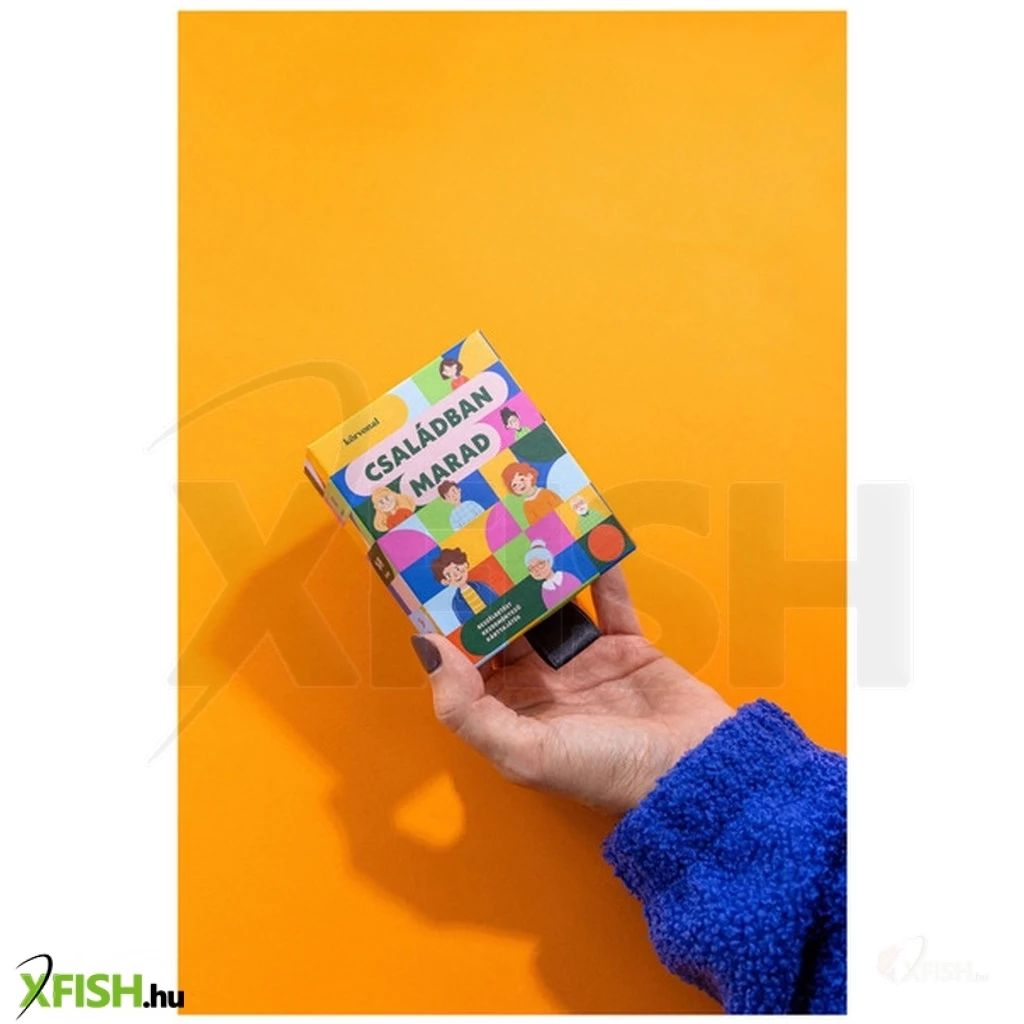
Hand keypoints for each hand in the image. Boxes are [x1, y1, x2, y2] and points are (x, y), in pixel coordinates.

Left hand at [411, 566, 733, 812]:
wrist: (694, 771)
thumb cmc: (604, 769)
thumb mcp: (524, 752)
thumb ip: (466, 707)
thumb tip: (426, 648)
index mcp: (511, 711)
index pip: (469, 660)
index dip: (453, 624)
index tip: (436, 578)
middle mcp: (543, 684)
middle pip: (509, 627)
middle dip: (494, 590)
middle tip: (480, 538)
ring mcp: (585, 662)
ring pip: (554, 608)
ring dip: (542, 574)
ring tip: (525, 530)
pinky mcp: (627, 646)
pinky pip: (609, 601)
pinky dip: (599, 572)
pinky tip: (587, 540)